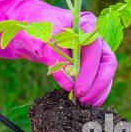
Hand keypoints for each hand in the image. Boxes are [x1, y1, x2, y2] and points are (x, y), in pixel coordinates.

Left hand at [0, 0, 116, 105]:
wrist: (23, 25)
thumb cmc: (32, 27)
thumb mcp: (41, 42)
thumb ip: (57, 62)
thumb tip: (70, 86)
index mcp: (86, 26)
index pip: (97, 51)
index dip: (90, 73)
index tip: (78, 91)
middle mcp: (93, 38)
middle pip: (107, 64)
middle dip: (98, 85)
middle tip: (83, 101)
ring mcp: (92, 50)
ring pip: (104, 73)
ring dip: (98, 91)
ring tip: (86, 106)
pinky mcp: (87, 63)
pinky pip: (96, 78)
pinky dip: (93, 91)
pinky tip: (85, 102)